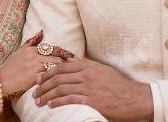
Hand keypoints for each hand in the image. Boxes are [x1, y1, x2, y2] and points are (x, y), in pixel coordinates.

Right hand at [0, 30, 73, 97]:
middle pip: (56, 57)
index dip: (64, 53)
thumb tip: (41, 31)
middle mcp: (33, 56)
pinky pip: (48, 76)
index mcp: (31, 49)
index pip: (52, 49)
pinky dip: (56, 78)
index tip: (73, 56)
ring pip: (54, 66)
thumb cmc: (10, 67)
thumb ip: (31, 42)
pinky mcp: (33, 77)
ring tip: (74, 74)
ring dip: (65, 70)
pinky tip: (63, 82)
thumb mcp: (20, 51)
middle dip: (68, 61)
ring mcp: (33, 66)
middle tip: (79, 65)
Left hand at [33, 58, 152, 120]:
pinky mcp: (91, 101)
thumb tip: (70, 61)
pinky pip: (70, 100)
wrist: (133, 97)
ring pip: (61, 89)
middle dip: (43, 85)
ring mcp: (88, 88)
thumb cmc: (118, 84)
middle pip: (58, 78)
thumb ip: (85, 65)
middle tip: (35, 92)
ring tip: (39, 101)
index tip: (38, 79)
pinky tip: (51, 105)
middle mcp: (86, 75)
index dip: (47, 73)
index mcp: (88, 66)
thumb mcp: (102, 69)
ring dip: (47, 95)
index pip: (61, 67)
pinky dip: (58, 102)